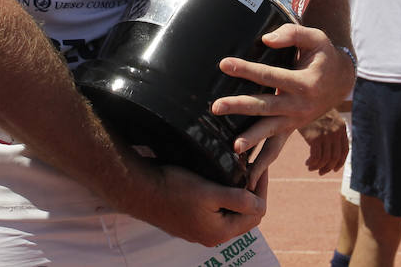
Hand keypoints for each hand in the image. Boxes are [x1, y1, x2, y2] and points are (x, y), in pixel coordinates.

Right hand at [120, 160, 265, 247]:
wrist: (139, 190)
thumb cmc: (174, 188)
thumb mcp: (210, 192)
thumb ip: (238, 200)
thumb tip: (261, 205)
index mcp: (219, 232)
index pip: (255, 214)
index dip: (261, 189)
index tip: (261, 166)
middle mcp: (210, 236)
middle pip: (243, 216)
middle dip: (251, 192)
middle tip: (252, 167)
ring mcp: (198, 229)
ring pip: (228, 213)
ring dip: (236, 194)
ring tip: (238, 171)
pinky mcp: (189, 221)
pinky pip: (214, 211)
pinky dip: (221, 196)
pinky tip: (218, 179)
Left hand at [213, 26, 352, 156]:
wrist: (340, 80)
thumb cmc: (323, 55)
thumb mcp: (316, 38)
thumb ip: (292, 34)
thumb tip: (265, 40)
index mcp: (304, 83)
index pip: (271, 76)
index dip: (247, 69)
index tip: (224, 64)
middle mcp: (300, 105)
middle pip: (266, 107)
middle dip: (240, 107)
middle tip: (217, 107)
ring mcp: (296, 120)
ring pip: (271, 132)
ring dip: (252, 140)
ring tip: (233, 147)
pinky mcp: (291, 128)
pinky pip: (277, 148)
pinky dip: (264, 161)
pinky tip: (248, 173)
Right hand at [297, 107, 348, 174]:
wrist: (302, 99)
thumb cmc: (312, 108)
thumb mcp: (327, 116)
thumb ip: (332, 128)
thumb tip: (331, 146)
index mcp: (341, 127)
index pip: (345, 150)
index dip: (340, 162)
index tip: (334, 168)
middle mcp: (336, 132)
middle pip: (335, 157)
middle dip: (328, 168)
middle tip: (321, 172)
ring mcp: (326, 134)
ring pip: (325, 159)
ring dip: (318, 167)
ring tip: (311, 168)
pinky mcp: (315, 137)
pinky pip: (316, 157)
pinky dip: (312, 163)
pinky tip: (307, 163)